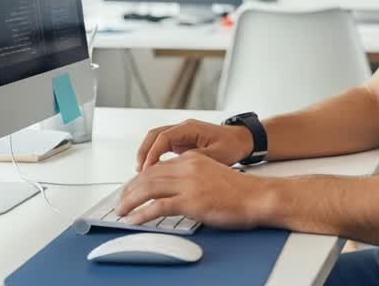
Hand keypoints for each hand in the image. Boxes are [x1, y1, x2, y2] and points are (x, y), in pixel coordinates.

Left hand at [116, 151, 272, 229]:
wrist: (258, 196)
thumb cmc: (241, 190)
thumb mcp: (212, 173)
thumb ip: (193, 176)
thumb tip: (176, 191)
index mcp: (192, 159)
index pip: (157, 167)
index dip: (139, 179)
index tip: (131, 189)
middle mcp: (187, 167)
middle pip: (148, 176)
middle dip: (130, 190)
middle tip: (121, 202)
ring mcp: (188, 184)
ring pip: (148, 189)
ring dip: (130, 201)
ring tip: (121, 211)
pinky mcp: (191, 201)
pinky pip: (158, 207)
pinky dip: (142, 214)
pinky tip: (134, 219)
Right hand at [135, 118, 254, 170]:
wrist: (243, 140)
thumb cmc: (233, 145)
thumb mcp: (216, 156)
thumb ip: (195, 160)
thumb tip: (176, 169)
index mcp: (191, 128)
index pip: (164, 137)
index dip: (153, 153)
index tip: (147, 170)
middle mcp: (183, 128)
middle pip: (155, 135)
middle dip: (144, 153)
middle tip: (139, 172)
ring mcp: (182, 134)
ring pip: (156, 140)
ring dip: (147, 154)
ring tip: (142, 173)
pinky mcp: (182, 142)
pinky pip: (162, 146)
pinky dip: (155, 156)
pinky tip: (152, 171)